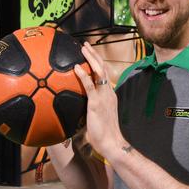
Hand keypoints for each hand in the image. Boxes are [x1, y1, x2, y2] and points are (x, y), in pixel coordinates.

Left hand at [73, 42, 126, 157]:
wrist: (112, 143)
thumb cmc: (104, 135)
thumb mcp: (98, 118)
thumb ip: (91, 110)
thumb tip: (79, 109)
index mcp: (110, 95)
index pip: (105, 74)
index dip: (98, 63)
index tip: (91, 54)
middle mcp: (109, 92)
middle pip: (103, 68)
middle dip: (94, 55)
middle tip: (86, 45)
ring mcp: (104, 96)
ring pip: (99, 71)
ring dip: (91, 58)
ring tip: (83, 48)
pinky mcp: (96, 102)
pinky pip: (89, 85)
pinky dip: (83, 74)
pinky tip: (76, 67)